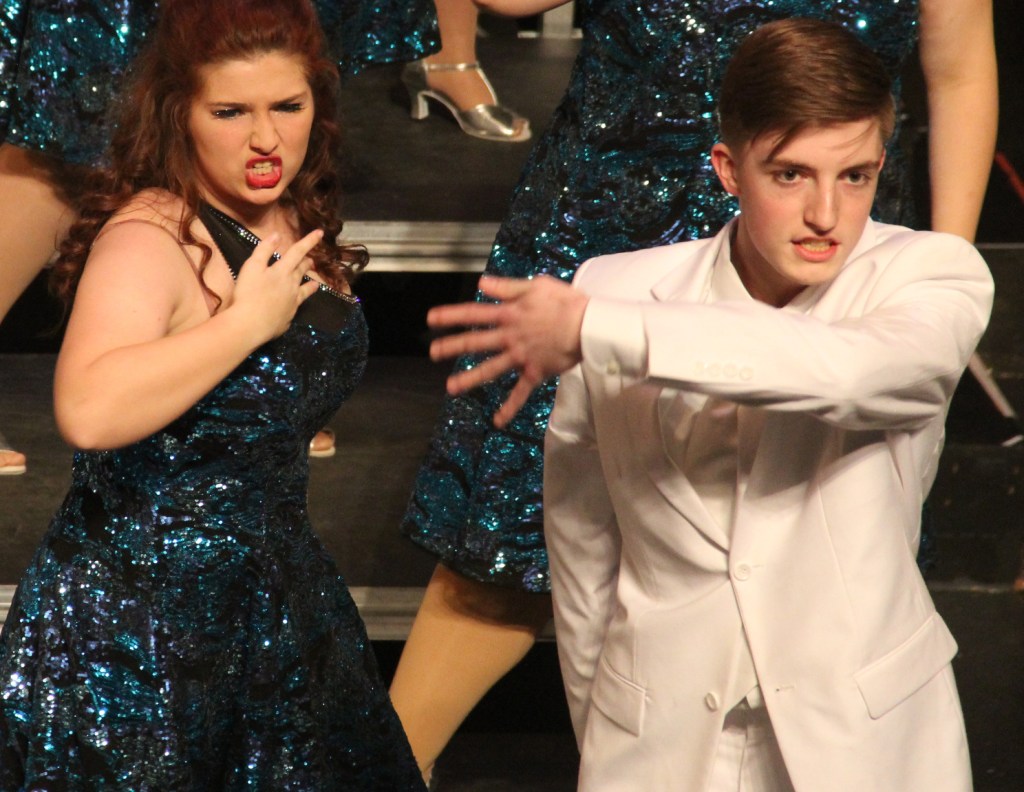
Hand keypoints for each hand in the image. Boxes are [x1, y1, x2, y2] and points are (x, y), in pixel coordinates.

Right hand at [230, 229, 322, 342]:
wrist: (250, 324)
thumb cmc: (248, 293)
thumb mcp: (251, 267)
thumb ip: (264, 250)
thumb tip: (277, 235)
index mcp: (283, 271)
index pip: (298, 251)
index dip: (309, 241)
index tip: (320, 233)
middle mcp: (292, 285)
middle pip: (302, 270)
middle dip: (307, 263)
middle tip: (310, 260)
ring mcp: (293, 302)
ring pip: (305, 289)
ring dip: (310, 284)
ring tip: (315, 283)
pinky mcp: (289, 316)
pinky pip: (297, 306)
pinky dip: (299, 303)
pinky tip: (297, 304)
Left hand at [428, 274, 587, 426]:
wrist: (589, 325)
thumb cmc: (566, 301)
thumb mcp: (536, 285)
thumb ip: (507, 286)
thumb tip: (481, 283)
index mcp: (509, 313)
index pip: (474, 313)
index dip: (451, 315)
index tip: (431, 319)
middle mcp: (510, 336)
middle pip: (475, 342)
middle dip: (451, 347)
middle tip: (432, 352)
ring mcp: (520, 356)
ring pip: (490, 369)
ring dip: (469, 378)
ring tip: (450, 387)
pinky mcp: (534, 372)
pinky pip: (520, 393)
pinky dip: (509, 408)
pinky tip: (497, 422)